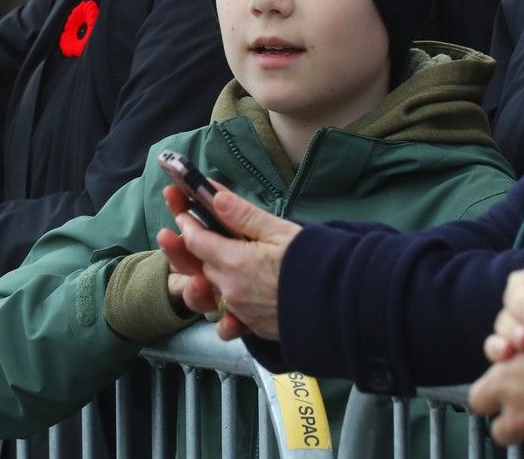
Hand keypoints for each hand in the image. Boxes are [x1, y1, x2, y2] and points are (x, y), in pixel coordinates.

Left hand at [158, 184, 300, 340]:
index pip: (197, 241)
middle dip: (195, 248)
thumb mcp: (280, 231)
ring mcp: (241, 312)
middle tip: (194, 231)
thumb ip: (243, 215)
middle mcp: (230, 290)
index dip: (188, 224)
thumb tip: (215, 196)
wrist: (340, 304)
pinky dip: (227, 306)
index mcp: (234, 262)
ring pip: (214, 291)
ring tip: (215, 262)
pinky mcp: (254, 326)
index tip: (183, 212)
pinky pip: (229, 317)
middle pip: (201, 266)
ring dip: (209, 276)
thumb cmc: (314, 261)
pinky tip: (236, 297)